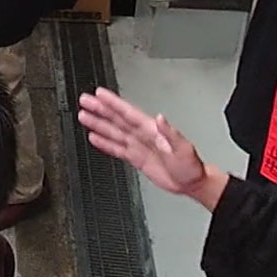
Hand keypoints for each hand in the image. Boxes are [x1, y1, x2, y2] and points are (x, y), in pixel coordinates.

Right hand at [76, 88, 209, 197]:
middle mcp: (143, 135)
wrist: (192, 183)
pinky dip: (105, 142)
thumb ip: (170, 133)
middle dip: (100, 109)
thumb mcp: (183, 148)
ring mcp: (138, 146)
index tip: (100, 94)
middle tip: (85, 101)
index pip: (128, 113)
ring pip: (114, 132)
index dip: (113, 103)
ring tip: (84, 116)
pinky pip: (117, 148)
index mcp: (152, 130)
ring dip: (98, 124)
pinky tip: (95, 138)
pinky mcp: (136, 158)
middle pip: (116, 119)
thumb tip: (160, 118)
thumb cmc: (191, 166)